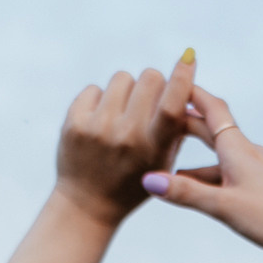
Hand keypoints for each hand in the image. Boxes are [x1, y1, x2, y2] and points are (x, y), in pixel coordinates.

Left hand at [55, 57, 194, 226]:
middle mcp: (126, 137)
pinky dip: (100, 100)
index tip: (188, 58)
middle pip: (149, 77)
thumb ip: (177, 127)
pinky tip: (100, 122)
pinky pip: (94, 88)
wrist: (88, 205)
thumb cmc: (135, 179)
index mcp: (153, 148)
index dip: (183, 77)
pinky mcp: (74, 124)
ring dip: (126, 91)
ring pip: (122, 78)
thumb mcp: (163, 161)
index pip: (172, 104)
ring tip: (121, 114)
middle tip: (148, 102)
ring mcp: (98, 129)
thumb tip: (187, 81)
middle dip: (153, 84)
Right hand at [139, 84, 262, 262]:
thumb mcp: (223, 206)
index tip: (170, 79)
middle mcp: (249, 154)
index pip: (212, 109)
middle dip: (185, 123)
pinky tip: (197, 190)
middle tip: (158, 116)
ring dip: (193, 158)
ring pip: (218, 157)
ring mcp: (257, 170)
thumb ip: (185, 192)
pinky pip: (228, 174)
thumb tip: (148, 179)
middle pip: (212, 130)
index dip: (191, 93)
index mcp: (239, 150)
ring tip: (166, 163)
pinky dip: (208, 177)